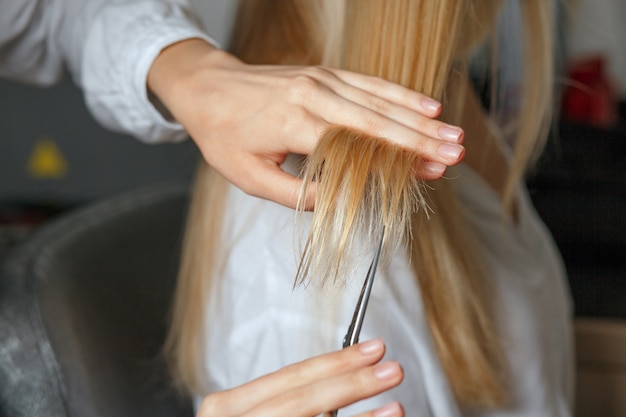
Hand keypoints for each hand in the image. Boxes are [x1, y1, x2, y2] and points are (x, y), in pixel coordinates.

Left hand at [148, 39, 464, 208]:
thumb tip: (340, 203)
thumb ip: (296, 194)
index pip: (356, 145)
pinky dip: (398, 94)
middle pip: (376, 120)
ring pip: (378, 99)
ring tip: (452, 133)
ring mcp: (320, 80)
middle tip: (456, 153)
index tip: (428, 172)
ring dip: (418, 118)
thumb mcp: (250, 178)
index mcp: (294, 124)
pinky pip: (368, 82)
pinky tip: (424, 105)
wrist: (206, 89)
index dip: (395, 160)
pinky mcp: (323, 73)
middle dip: (420, 138)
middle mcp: (313, 96)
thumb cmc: (224, 137)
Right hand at [196, 339, 403, 416]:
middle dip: (351, 383)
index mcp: (227, 408)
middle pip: (300, 400)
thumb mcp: (255, 412)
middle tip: (391, 371)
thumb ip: (292, 403)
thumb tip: (344, 382)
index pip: (290, 377)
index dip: (334, 362)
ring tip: (394, 408)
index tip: (370, 351)